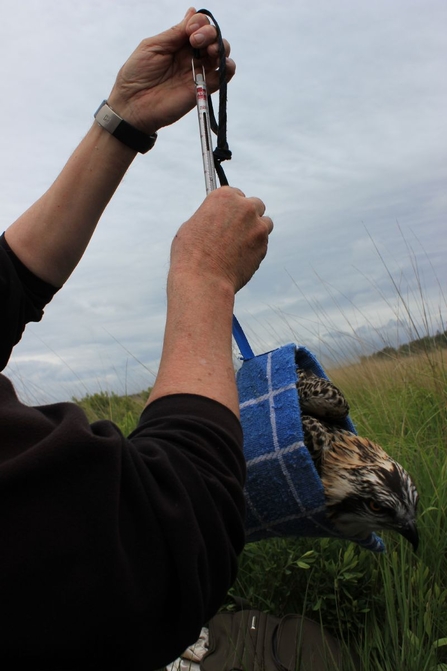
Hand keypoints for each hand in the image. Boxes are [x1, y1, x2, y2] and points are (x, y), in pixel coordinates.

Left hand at [107, 8, 234, 135]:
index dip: (199, 23)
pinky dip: (228, 68)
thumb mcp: (153, 46)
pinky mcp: (203, 89)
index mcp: (178, 43)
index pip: (199, 26)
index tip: (190, 30)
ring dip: (221, 47)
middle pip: (213, 37)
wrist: (133, 105)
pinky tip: (222, 64)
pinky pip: (223, 76)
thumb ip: (175, 33)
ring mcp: (198, 72)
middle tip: (196, 40)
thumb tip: (193, 12)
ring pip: (221, 54)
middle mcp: (191, 56)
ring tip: (210, 52)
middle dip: (210, 33)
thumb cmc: (136, 74)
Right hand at [169, 187, 273, 292]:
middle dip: (249, 215)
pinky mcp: (264, 246)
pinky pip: (263, 244)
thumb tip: (216, 220)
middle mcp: (244, 207)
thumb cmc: (191, 255)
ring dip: (257, 231)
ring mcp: (257, 226)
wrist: (203, 280)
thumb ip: (210, 217)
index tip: (230, 214)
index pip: (236, 194)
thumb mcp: (193, 226)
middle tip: (240, 228)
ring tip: (241, 245)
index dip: (233, 206)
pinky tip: (241, 259)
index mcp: (223, 197)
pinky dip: (256, 249)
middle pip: (256, 204)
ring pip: (265, 223)